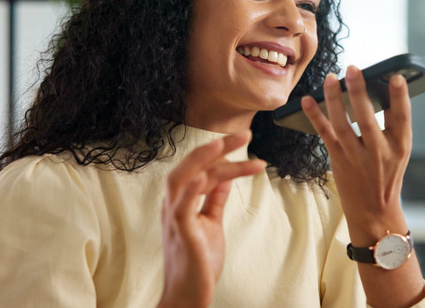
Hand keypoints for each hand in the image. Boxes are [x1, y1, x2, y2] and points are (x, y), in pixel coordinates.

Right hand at [158, 131, 265, 307]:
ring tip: (221, 143)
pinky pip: (181, 207)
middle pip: (191, 166)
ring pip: (180, 178)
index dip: (226, 155)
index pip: (204, 169)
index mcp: (181, 201)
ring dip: (200, 158)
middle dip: (217, 147)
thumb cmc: (197, 261)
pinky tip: (205, 175)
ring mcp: (175, 218)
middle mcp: (173, 205)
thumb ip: (214, 199)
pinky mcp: (181, 234)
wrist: (188, 296)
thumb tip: (224, 177)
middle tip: (244, 133)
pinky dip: (191, 188)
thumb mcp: (210, 222)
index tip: (250, 145)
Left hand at [301, 65, 411, 242]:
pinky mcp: (338, 161)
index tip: (396, 76)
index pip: (402, 118)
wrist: (374, 210)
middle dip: (359, 92)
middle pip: (367, 119)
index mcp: (400, 146)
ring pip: (342, 125)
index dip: (399, 97)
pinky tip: (307, 100)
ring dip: (334, 100)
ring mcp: (356, 158)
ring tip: (330, 78)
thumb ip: (393, 123)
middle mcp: (378, 153)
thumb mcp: (399, 150)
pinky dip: (314, 116)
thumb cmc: (387, 172)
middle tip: (352, 69)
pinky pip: (324, 135)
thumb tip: (381, 87)